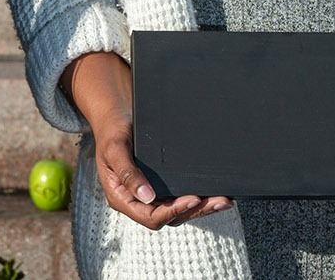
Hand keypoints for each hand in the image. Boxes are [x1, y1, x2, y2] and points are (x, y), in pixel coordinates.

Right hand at [62, 51, 231, 228]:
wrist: (116, 117)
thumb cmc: (112, 132)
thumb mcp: (115, 149)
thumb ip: (128, 174)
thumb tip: (147, 197)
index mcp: (122, 198)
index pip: (149, 216)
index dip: (172, 211)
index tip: (192, 200)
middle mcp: (137, 201)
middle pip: (168, 217)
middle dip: (194, 210)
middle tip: (218, 201)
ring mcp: (149, 195)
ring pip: (176, 211)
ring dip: (200, 208)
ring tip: (223, 200)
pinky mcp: (159, 186)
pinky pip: (178, 198)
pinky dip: (197, 198)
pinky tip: (213, 193)